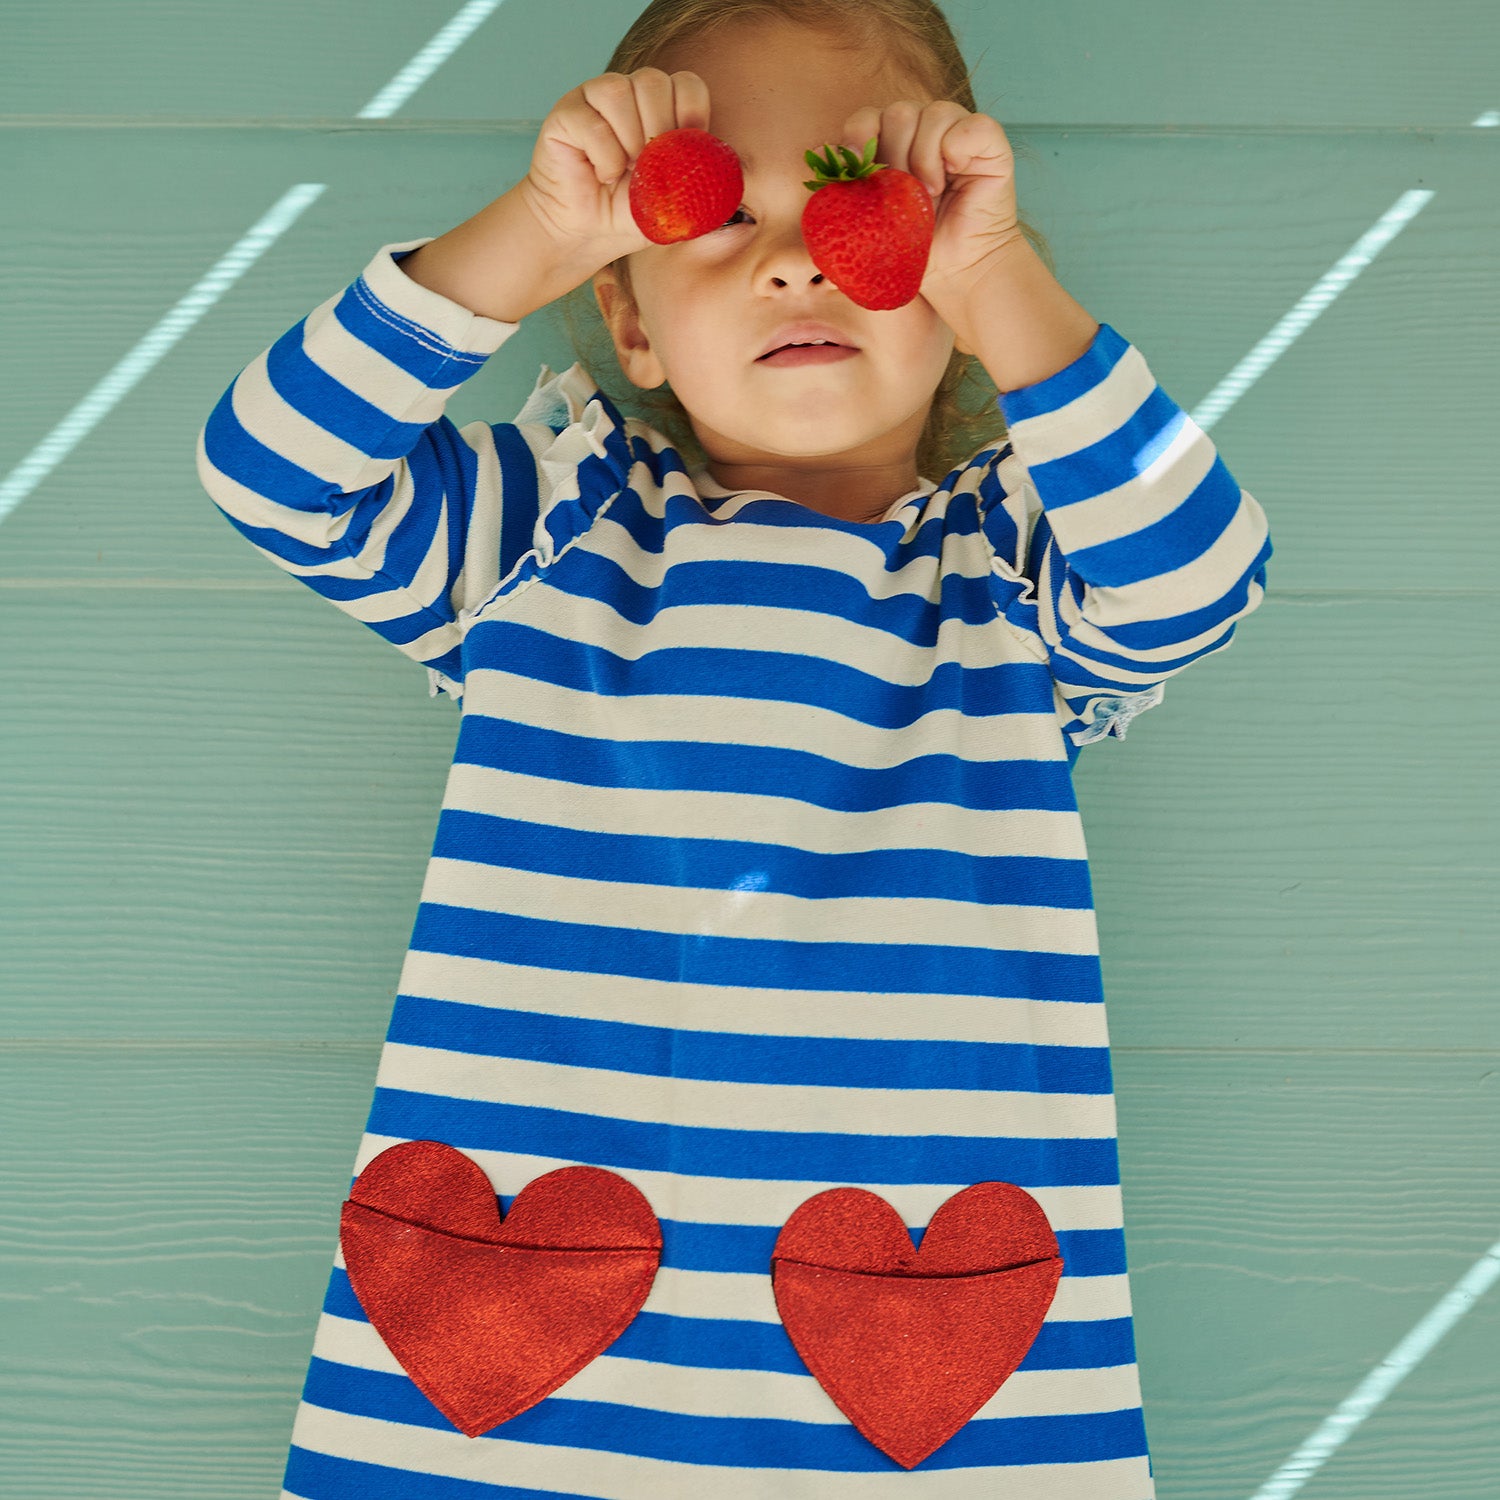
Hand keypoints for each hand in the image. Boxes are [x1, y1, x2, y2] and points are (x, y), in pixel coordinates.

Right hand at [521, 67, 712, 268]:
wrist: (587, 234)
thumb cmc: (630, 214)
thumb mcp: (677, 201)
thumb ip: (701, 181)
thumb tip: (729, 172)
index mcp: (659, 105)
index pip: (686, 83)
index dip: (691, 113)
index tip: (685, 151)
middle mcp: (627, 93)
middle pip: (653, 80)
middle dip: (659, 129)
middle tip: (650, 168)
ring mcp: (593, 99)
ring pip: (619, 91)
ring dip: (630, 139)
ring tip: (626, 170)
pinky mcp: (565, 115)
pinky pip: (591, 121)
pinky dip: (604, 154)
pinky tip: (603, 175)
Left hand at [834, 100, 1024, 314]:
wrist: (958, 272)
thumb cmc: (915, 250)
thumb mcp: (871, 224)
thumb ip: (846, 194)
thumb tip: (818, 157)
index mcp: (893, 144)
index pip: (868, 117)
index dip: (858, 135)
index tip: (854, 167)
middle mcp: (924, 130)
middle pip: (898, 111)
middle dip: (893, 154)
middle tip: (900, 194)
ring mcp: (957, 132)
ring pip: (932, 113)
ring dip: (922, 158)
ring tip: (927, 194)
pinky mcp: (988, 142)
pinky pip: (970, 125)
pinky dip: (956, 150)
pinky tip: (952, 179)